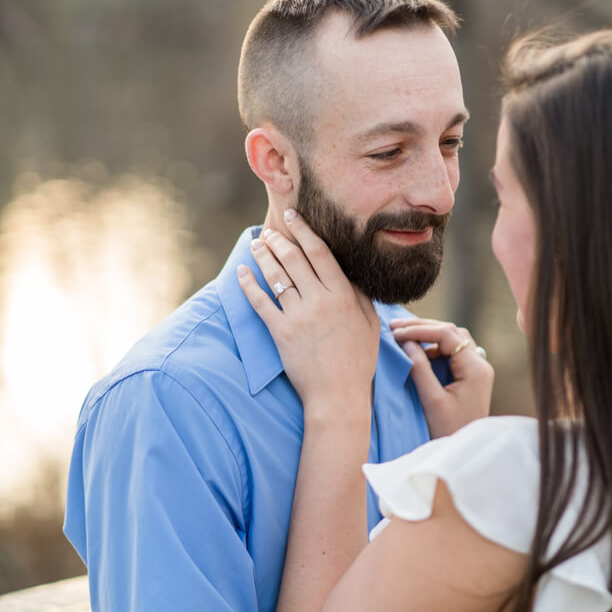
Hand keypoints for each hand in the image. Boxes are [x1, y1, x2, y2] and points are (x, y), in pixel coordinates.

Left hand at [238, 210, 380, 422]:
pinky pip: (261, 303)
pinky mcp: (281, 333)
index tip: (293, 216)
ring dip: (263, 256)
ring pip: (276, 276)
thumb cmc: (358, 361)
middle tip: (270, 231)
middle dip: (279, 240)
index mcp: (344, 296)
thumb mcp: (370, 324)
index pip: (320, 252)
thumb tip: (350, 272)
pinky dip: (248, 285)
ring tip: (257, 244)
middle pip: (294, 259)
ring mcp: (299, 317)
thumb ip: (360, 295)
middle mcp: (321, 301)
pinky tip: (242, 272)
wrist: (338, 396)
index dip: (304, 230)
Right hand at [389, 318, 493, 437]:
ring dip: (430, 336)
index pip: (447, 334)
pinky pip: (454, 352)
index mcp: (475, 369)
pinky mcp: (472, 377)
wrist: (465, 452)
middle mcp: (480, 365)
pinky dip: (435, 348)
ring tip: (404, 336)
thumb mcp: (431, 400)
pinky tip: (418, 352)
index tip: (396, 333)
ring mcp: (478, 370)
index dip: (420, 330)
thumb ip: (419, 368)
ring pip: (453, 340)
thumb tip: (406, 342)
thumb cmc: (448, 431)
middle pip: (452, 332)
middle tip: (395, 327)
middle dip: (423, 328)